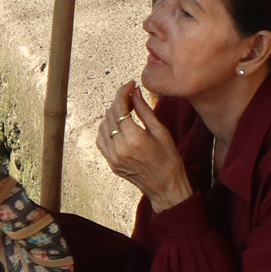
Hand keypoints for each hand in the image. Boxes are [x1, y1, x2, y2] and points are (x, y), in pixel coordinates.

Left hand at [95, 82, 192, 210]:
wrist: (165, 187)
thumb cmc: (168, 160)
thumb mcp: (160, 131)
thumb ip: (144, 110)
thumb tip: (135, 92)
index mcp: (133, 139)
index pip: (119, 107)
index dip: (123, 92)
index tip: (130, 85)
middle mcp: (119, 148)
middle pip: (110, 115)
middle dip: (119, 102)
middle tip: (132, 97)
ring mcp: (113, 157)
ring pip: (103, 126)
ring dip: (112, 115)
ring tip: (126, 111)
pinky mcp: (111, 163)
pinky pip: (101, 141)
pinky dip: (106, 129)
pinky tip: (118, 126)